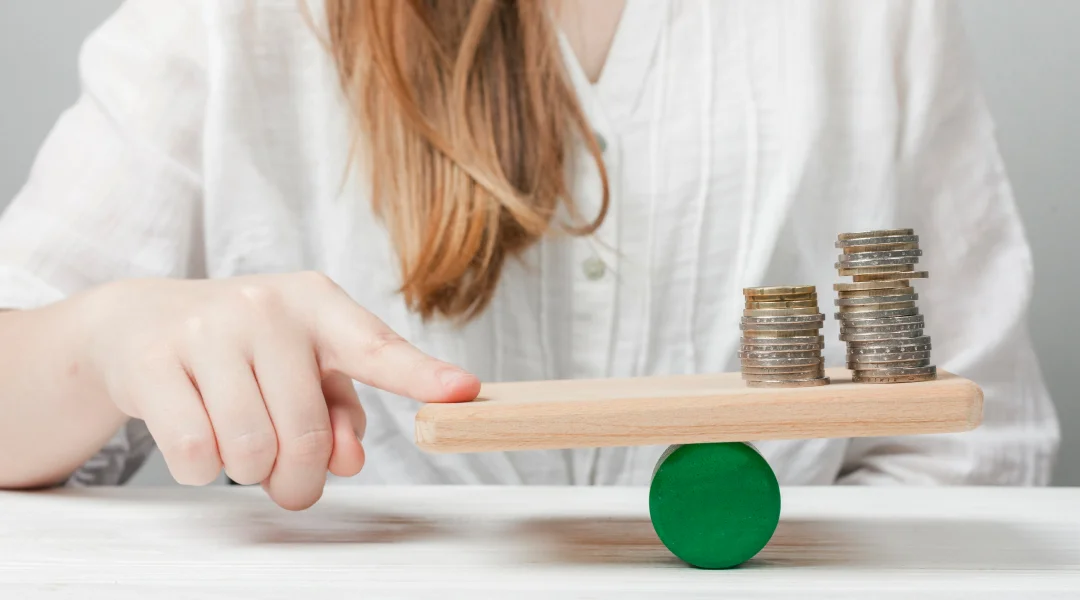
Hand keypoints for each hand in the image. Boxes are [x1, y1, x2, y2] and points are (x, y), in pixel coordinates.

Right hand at [80, 272, 478, 508]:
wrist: (140, 321)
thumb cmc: (244, 349)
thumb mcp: (302, 365)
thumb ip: (340, 410)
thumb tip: (349, 460)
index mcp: (317, 302)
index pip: (377, 348)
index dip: (422, 376)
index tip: (463, 391)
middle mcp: (265, 306)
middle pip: (305, 433)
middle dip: (299, 477)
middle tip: (290, 481)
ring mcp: (206, 330)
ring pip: (249, 450)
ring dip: (249, 472)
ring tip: (241, 445)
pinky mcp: (153, 363)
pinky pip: (196, 454)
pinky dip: (203, 469)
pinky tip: (200, 436)